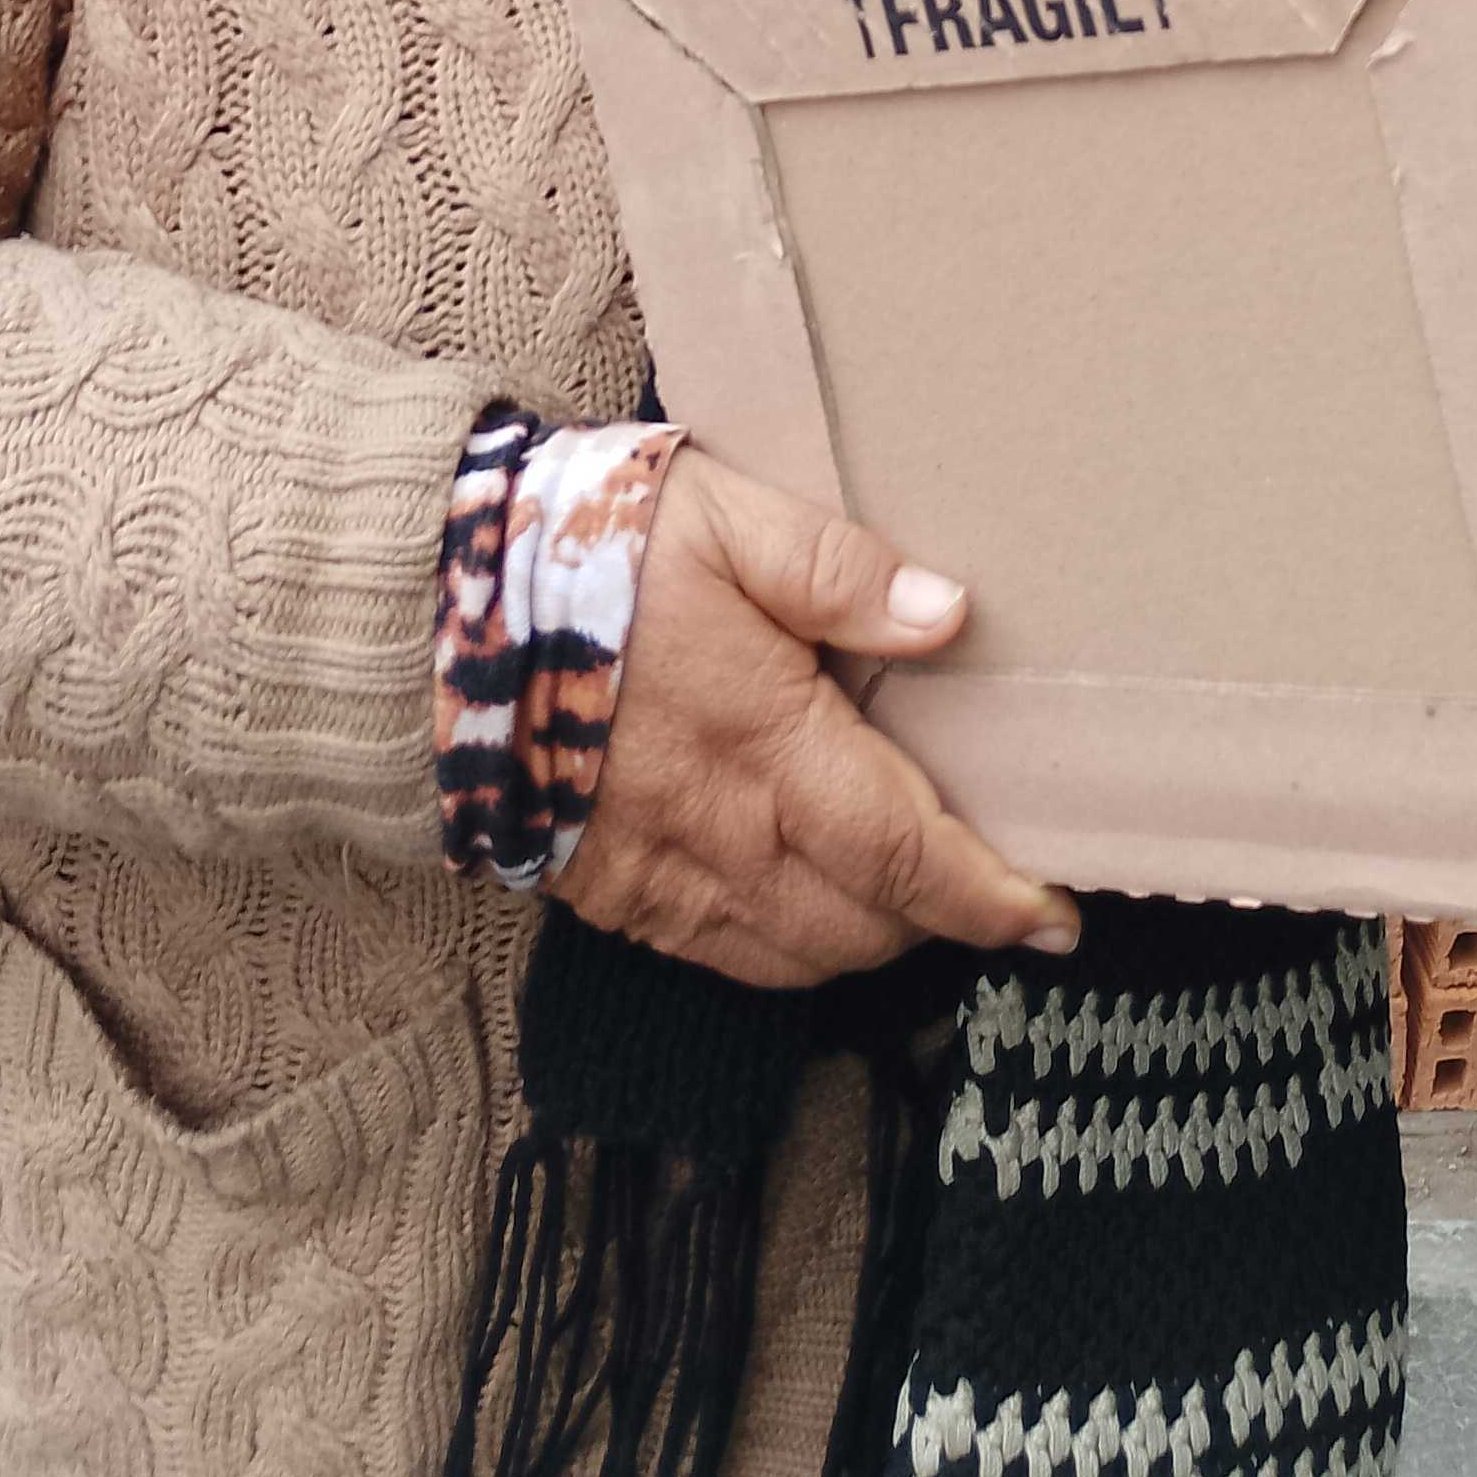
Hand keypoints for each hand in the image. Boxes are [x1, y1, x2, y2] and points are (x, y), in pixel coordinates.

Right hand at [549, 448, 1080, 990]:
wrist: (422, 620)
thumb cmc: (583, 555)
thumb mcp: (723, 519)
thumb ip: (838, 570)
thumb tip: (949, 616)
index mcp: (768, 744)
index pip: (906, 853)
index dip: (988, 897)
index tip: (1054, 917)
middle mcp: (724, 836)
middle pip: (867, 925)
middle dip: (941, 918)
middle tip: (991, 883)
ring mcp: (663, 879)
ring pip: (801, 956)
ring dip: (868, 936)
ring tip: (908, 890)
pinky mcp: (610, 894)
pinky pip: (723, 957)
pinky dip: (786, 945)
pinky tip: (802, 896)